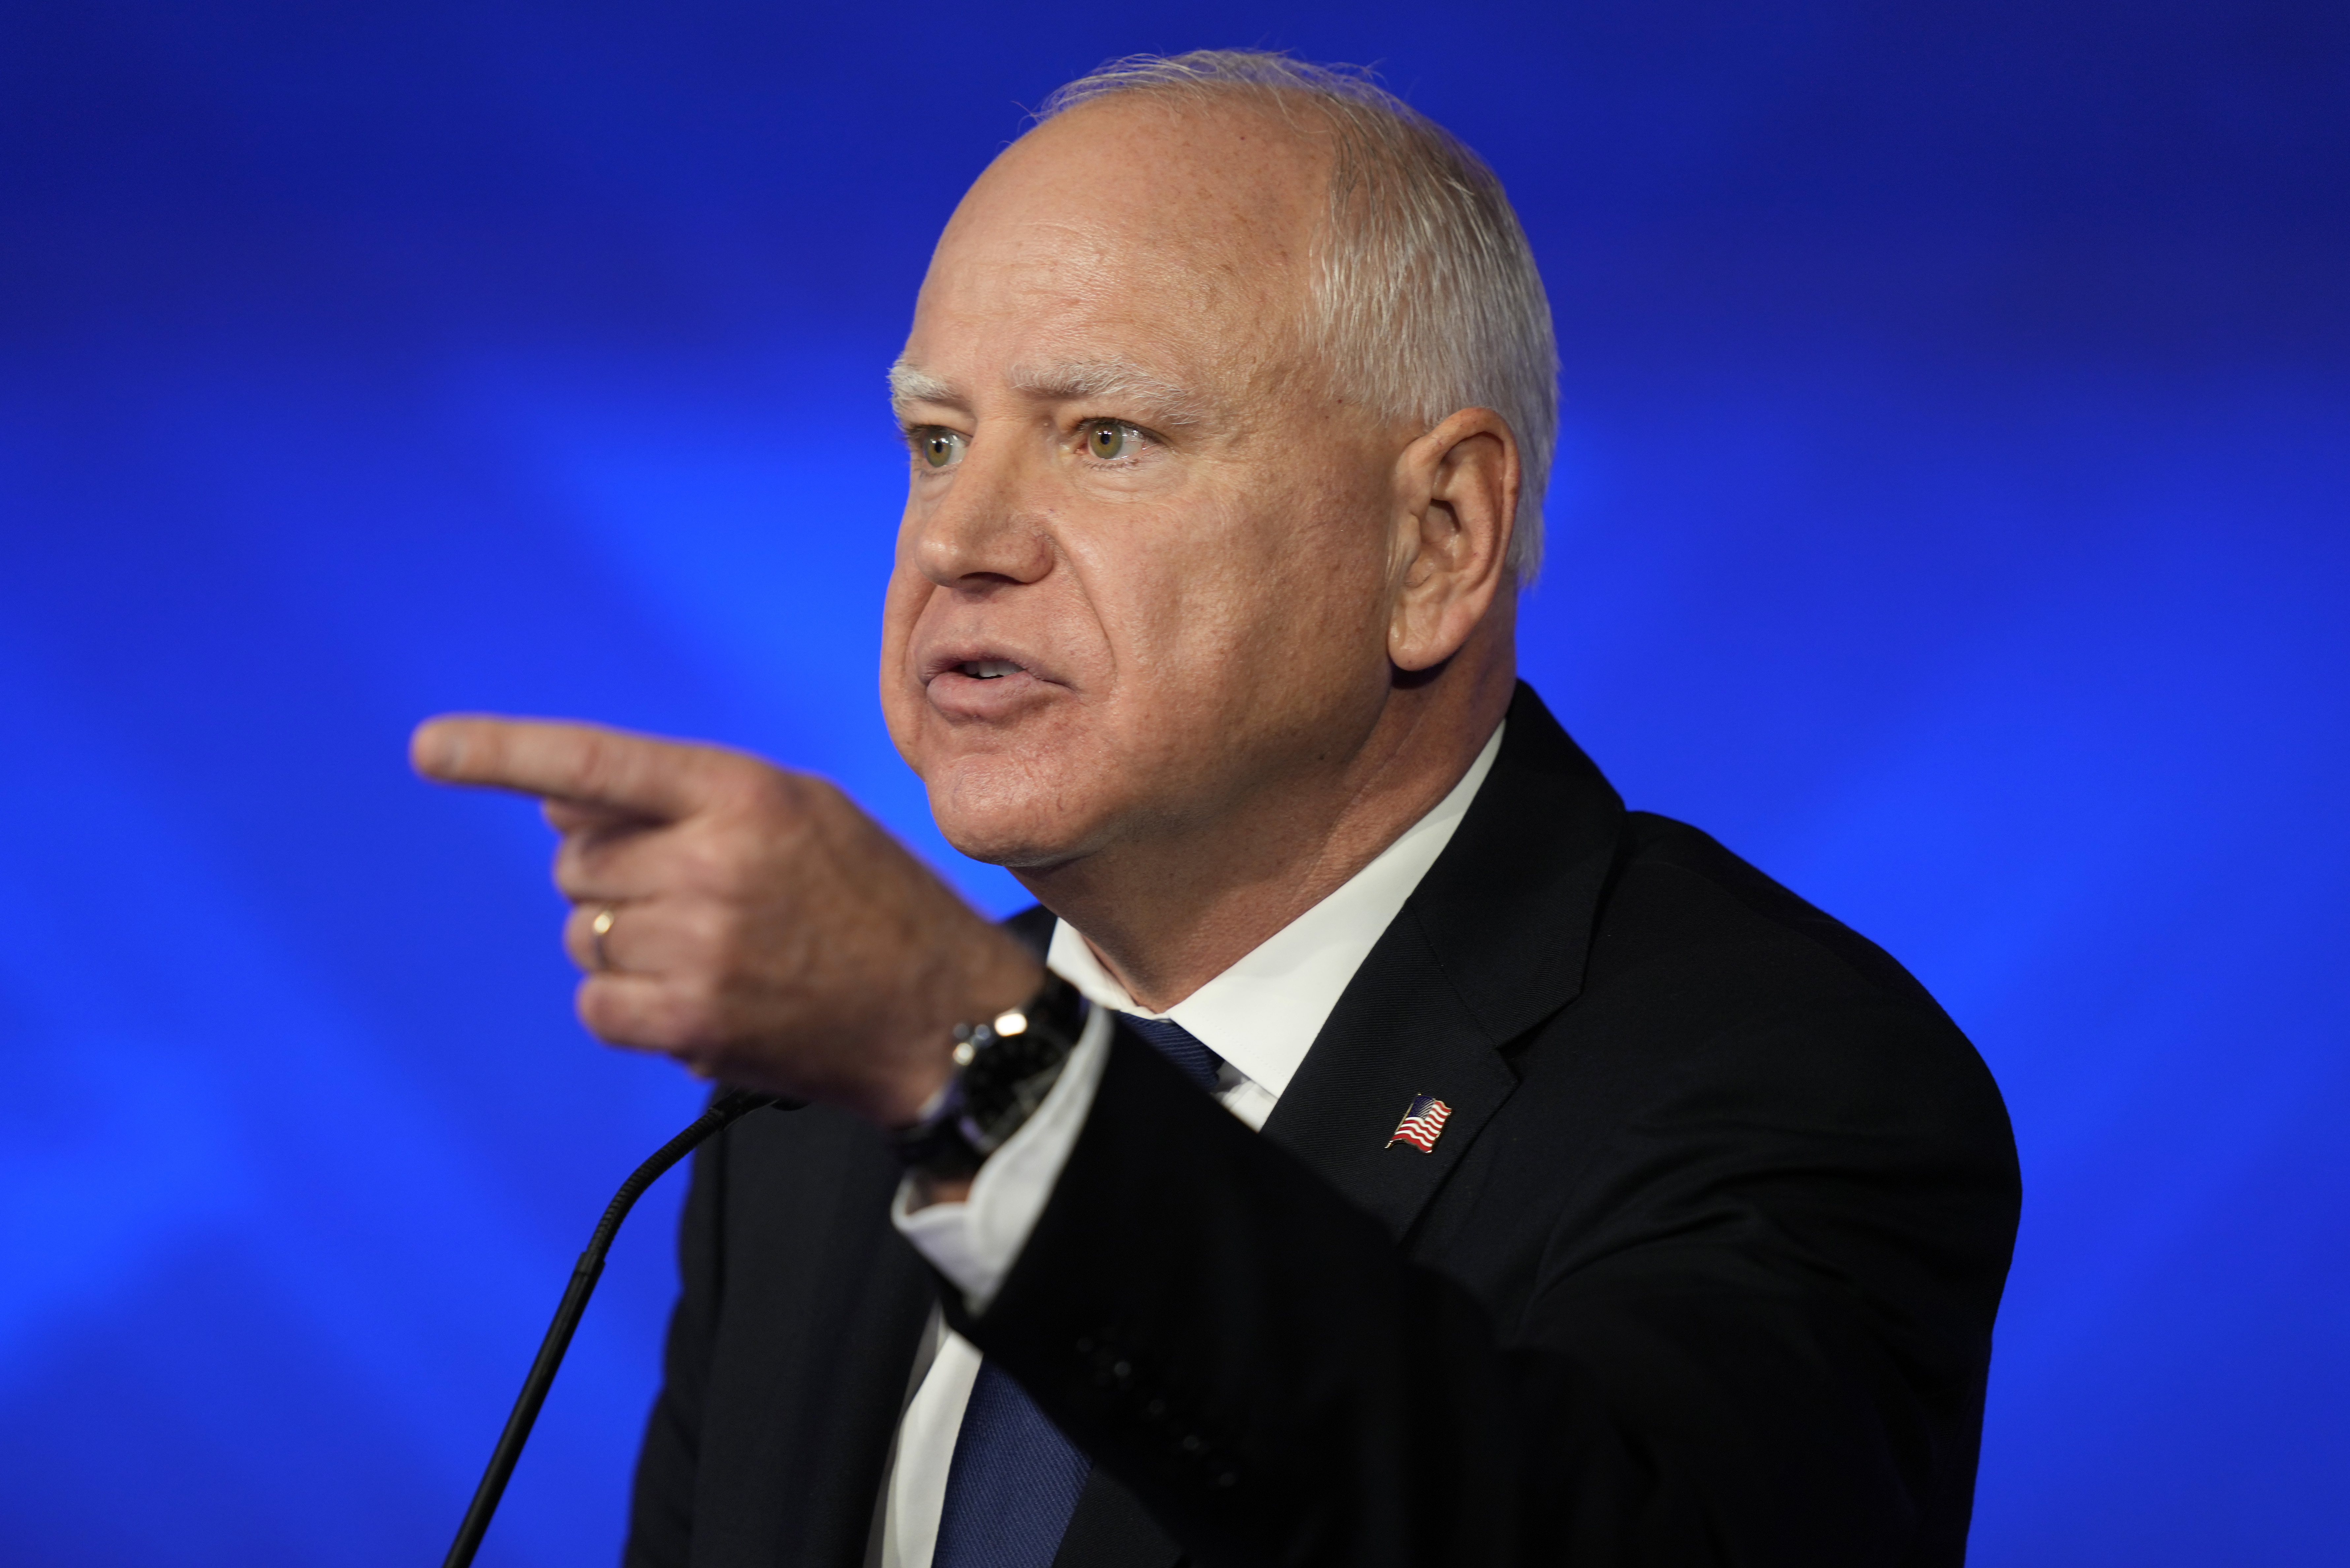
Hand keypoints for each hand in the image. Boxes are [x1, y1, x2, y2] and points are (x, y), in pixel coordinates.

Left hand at [409, 716, 1043, 1126]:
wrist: (939, 1016)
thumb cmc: (869, 902)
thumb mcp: (799, 812)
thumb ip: (683, 798)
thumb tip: (559, 807)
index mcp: (743, 794)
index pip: (596, 764)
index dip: (503, 753)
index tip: (429, 748)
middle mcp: (713, 863)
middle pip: (577, 862)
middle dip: (615, 876)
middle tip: (694, 895)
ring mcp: (698, 947)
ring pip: (585, 934)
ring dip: (626, 943)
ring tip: (712, 951)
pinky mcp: (688, 1023)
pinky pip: (596, 1004)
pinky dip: (630, 1005)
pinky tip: (699, 997)